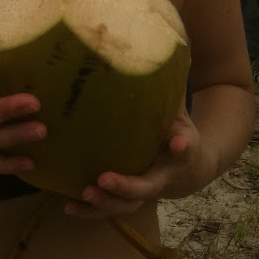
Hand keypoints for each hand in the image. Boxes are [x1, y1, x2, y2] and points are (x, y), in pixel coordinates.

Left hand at [64, 99, 205, 218]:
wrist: (188, 169)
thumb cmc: (176, 131)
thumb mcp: (178, 111)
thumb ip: (167, 89)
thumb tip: (161, 45)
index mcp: (180, 151)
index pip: (185, 149)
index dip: (182, 147)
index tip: (179, 141)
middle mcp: (163, 175)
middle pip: (148, 187)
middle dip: (126, 185)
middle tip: (104, 178)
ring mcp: (145, 191)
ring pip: (127, 205)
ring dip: (106, 203)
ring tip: (85, 193)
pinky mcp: (127, 199)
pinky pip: (109, 210)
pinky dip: (90, 212)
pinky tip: (69, 207)